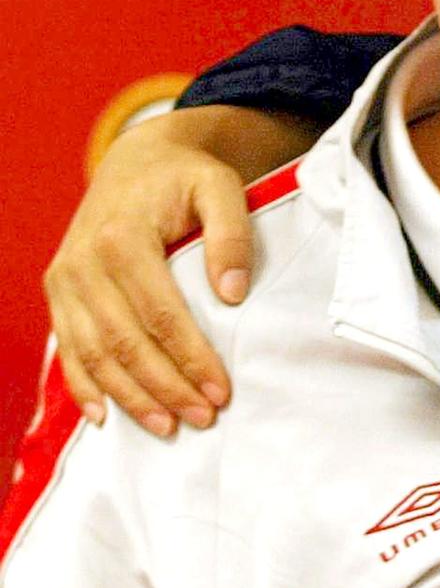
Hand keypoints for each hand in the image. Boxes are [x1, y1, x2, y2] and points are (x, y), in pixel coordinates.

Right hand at [42, 106, 310, 436]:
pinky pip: (67, 347)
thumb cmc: (185, 178)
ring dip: (129, 396)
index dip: (190, 357)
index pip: (160, 314)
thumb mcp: (220, 187)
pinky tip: (106, 417)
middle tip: (203, 418)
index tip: (222, 391)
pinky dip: (83, 386)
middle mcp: (83, 262)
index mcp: (122, 237)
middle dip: (165, 387)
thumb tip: (233, 295)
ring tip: (168, 427)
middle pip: (124, 342)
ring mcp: (64, 279)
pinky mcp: (58, 292)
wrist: (138, 160)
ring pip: (92, 353)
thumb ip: (231, 235)